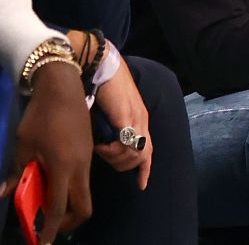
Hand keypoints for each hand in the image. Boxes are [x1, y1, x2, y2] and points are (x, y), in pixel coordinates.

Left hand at [0, 60, 92, 243]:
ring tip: (46, 201)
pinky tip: (53, 180)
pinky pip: (83, 179)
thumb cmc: (40, 116)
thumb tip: (4, 194)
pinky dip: (70, 189)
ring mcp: (87, 160)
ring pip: (84, 193)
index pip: (59, 208)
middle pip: (83, 207)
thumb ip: (17, 172)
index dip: (51, 229)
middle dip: (67, 222)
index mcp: (64, 169)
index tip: (42, 243)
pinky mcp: (88, 152)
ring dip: (68, 205)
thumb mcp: (23, 144)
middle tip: (47, 225)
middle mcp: (81, 168)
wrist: (63, 87)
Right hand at [94, 54, 153, 189]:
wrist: (101, 63)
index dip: (144, 169)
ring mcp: (136, 118)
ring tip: (100, 149)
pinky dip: (113, 150)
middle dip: (124, 165)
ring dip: (115, 158)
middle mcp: (141, 120)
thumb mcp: (109, 111)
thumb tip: (105, 143)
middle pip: (141, 156)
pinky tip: (101, 145)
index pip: (148, 149)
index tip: (141, 185)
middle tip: (105, 156)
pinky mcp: (128, 117)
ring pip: (134, 153)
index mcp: (139, 118)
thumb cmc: (101, 84)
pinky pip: (126, 144)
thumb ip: (113, 126)